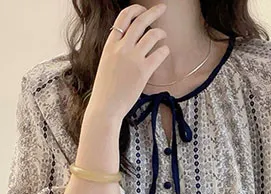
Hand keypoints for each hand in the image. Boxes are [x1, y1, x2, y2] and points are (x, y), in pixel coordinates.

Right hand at [87, 3, 170, 121]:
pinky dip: (164, 50)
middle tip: (162, 8)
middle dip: (153, 12)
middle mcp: (122, 48)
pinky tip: (165, 52)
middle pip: (140, 21)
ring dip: (160, 33)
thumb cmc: (105, 91)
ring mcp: (133, 58)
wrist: (105, 107)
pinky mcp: (143, 71)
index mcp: (110, 45)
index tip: (142, 10)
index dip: (135, 10)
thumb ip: (116, 53)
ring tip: (163, 35)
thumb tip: (129, 46)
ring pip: (152, 35)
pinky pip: (159, 54)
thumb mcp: (106, 65)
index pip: (123, 18)